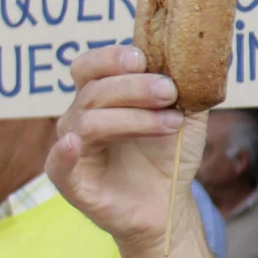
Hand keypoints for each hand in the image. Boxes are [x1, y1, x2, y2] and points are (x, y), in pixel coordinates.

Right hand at [49, 45, 205, 256]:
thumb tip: (199, 53)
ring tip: (172, 122)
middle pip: (94, 91)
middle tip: (169, 91)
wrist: (169, 203)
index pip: (90, 66)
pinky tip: (76, 143)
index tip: (143, 58)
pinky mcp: (72, 182)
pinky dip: (64, 151)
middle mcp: (81, 118)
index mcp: (102, 96)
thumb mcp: (187, 114)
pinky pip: (58, 164)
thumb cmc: (170, 154)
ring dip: (134, 117)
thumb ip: (187, 85)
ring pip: (90, 121)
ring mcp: (75, 148)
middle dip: (134, 87)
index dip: (111, 58)